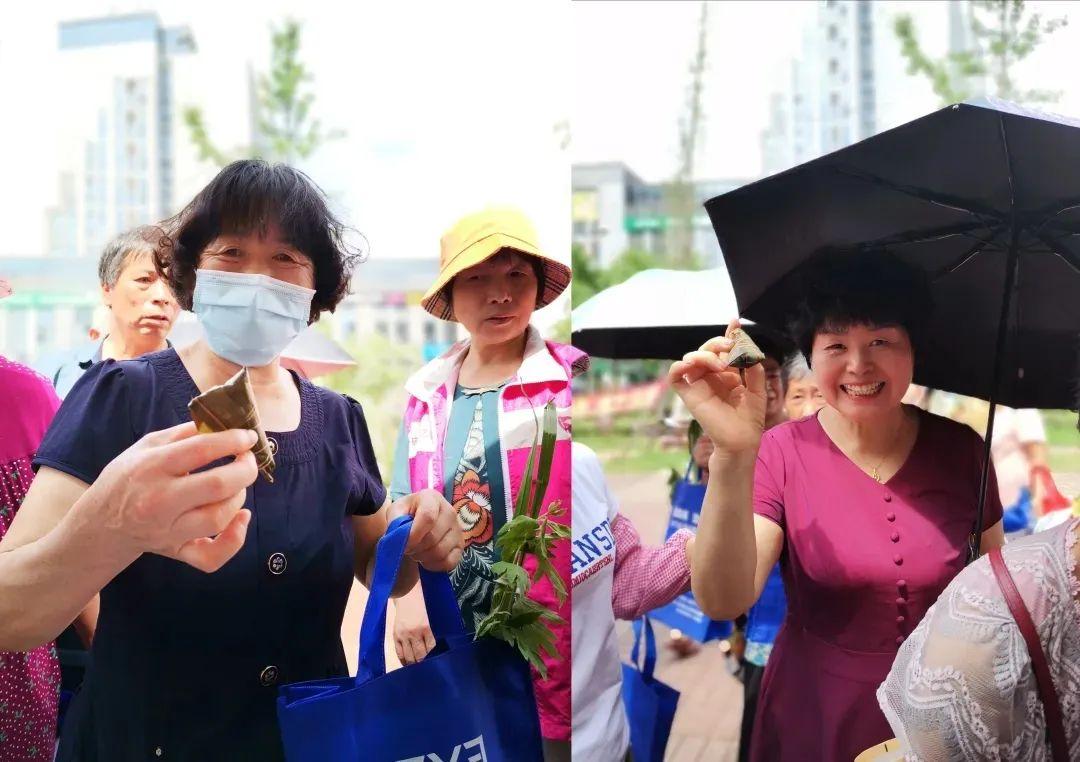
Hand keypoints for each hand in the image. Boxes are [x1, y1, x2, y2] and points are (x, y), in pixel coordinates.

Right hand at [81, 422, 257, 571]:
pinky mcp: (176, 552)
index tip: (248, 437)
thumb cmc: (127, 479)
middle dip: (245, 469)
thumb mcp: (145, 446)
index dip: (234, 440)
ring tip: (237, 484)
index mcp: (152, 467)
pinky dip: (234, 540)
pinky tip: (241, 518)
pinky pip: (211, 556)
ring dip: (239, 498)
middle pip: (217, 485)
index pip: (202, 449)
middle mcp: (159, 500)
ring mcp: (168, 530)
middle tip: (248, 459)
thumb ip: (183, 433)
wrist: (98, 526)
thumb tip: (222, 423)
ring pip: (218, 518)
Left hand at [388, 489, 463, 571]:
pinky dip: (434, 565)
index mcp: (432, 498)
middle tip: (408, 548)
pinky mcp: (461, 545)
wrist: (418, 520)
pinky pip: (449, 562)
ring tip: (417, 551)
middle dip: (416, 548)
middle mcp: (449, 511)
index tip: (404, 544)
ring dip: (423, 557)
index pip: (427, 517)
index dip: (414, 535)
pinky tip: (427, 559)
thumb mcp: (396, 512)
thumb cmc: (406, 514)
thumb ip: (395, 521)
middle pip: (433, 538)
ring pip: (440, 552)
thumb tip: (401, 537)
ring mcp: (457, 529)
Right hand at [393, 587, 435, 664]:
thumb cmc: (422, 606)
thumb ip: (431, 634)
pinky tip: (407, 665)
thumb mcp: (430, 619)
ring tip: (419, 670)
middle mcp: (414, 633)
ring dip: (414, 665)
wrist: (407, 595)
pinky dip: (404, 661)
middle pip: (420, 655)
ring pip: (409, 657)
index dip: (434, 658)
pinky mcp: (395, 636)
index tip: (437, 665)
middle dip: (425, 664)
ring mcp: (403, 635)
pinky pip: (399, 653)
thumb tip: (436, 651)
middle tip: (429, 671)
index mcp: (426, 628)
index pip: (431, 649)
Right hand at [667, 319, 766, 456]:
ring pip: (691, 357)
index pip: (724, 350)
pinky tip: (691, 364)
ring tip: (722, 366)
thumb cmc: (749, 419)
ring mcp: (698, 384)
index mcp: (727, 374)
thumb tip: (747, 347)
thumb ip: (753, 367)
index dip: (729, 335)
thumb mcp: (757, 388)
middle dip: (718, 343)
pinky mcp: (689, 395)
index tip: (736, 323)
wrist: (741, 441)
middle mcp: (711, 377)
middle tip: (731, 347)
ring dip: (706, 354)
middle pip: (707, 349)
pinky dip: (679, 366)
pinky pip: (675, 376)